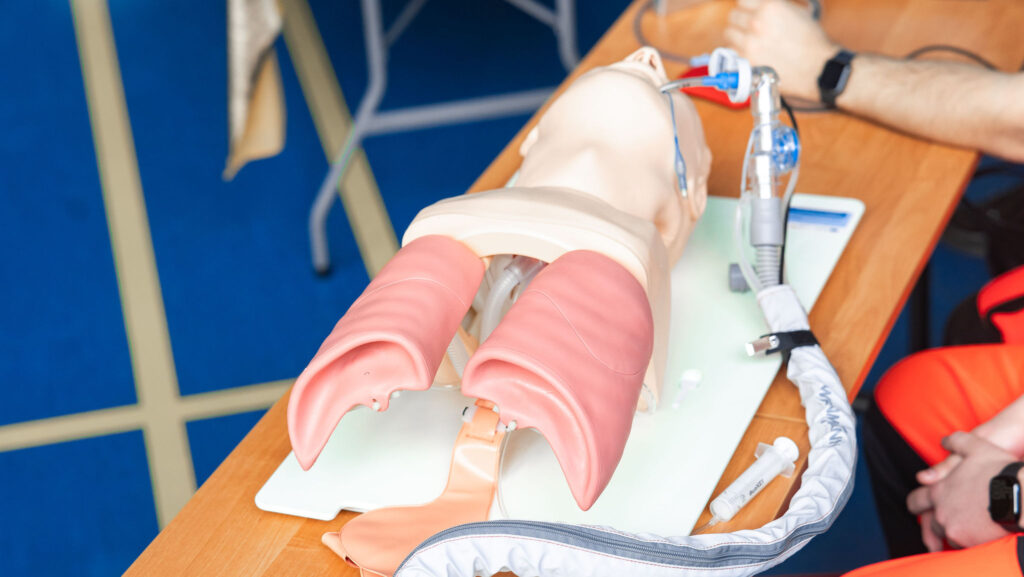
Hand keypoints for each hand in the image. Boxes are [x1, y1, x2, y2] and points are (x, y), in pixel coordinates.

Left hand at [724, 0, 838, 100]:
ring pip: (728, 33)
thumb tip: (758, 6)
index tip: (748, 13)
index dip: (746, 8)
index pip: (742, 1)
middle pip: (733, 16)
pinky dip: (738, 52)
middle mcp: (756, 23)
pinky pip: (731, 52)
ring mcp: (749, 43)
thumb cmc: (811, 41)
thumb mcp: (796, 11)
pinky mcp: (746, 61)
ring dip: (736, 37)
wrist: (818, 68)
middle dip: (740, 22)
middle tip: (749, 30)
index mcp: (769, 7)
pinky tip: (749, 54)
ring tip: (749, 42)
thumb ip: (773, 6)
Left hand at [906, 431, 1014, 549]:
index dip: (917, 504)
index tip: (919, 507)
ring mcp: (952, 529)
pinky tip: (977, 538)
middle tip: (940, 527)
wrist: (1021, 496)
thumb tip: (945, 441)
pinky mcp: (967, 543)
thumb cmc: (999, 472)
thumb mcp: (978, 448)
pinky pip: (962, 547)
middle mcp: (940, 511)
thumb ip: (957, 442)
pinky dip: (967, 543)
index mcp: (938, 490)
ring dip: (953, 533)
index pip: (916, 501)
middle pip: (928, 524)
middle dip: (932, 525)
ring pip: (946, 536)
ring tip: (966, 530)